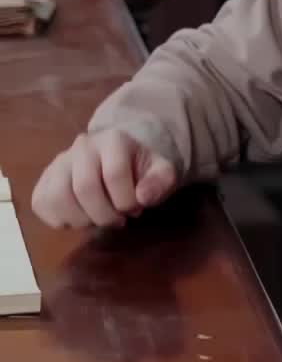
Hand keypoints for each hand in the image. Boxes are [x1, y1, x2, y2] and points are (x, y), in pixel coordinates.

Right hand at [31, 130, 176, 229]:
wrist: (117, 160)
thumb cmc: (139, 170)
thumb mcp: (160, 172)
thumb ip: (160, 181)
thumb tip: (143, 197)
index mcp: (113, 140)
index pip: (114, 174)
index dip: (126, 201)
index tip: (135, 208)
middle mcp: (82, 146)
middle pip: (84, 188)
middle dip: (104, 215)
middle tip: (117, 221)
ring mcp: (60, 162)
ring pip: (58, 197)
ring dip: (80, 220)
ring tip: (96, 220)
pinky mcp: (45, 179)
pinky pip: (41, 203)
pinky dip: (60, 220)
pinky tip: (79, 218)